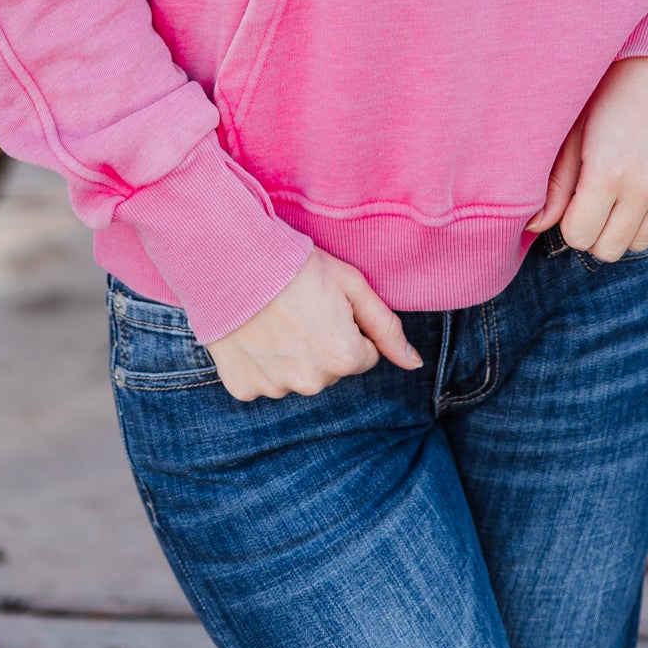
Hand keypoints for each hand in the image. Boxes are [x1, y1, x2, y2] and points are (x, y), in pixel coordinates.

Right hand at [206, 247, 422, 401]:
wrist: (233, 259)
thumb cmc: (297, 265)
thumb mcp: (352, 284)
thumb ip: (387, 328)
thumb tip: (414, 363)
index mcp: (343, 358)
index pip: (364, 355)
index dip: (348, 327)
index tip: (326, 305)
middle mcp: (311, 383)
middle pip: (330, 369)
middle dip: (322, 343)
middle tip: (300, 308)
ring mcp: (275, 388)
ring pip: (297, 376)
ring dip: (291, 354)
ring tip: (274, 318)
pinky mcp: (243, 388)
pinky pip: (263, 381)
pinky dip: (260, 362)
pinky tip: (254, 333)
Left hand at [525, 56, 647, 260]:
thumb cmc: (611, 92)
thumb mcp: (575, 130)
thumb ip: (556, 183)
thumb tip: (534, 226)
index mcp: (607, 170)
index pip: (578, 236)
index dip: (569, 223)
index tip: (572, 202)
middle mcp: (645, 185)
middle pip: (608, 249)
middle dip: (593, 232)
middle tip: (591, 203)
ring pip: (638, 244)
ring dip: (622, 228)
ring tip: (617, 194)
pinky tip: (642, 190)